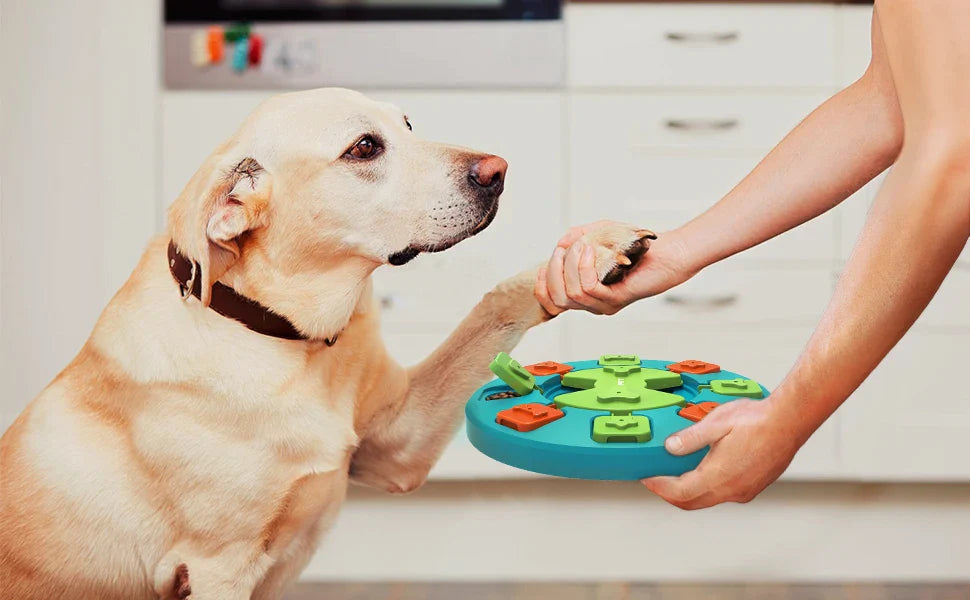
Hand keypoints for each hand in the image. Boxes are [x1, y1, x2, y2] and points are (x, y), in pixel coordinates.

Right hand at [535, 221, 696, 315]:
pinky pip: (588, 288)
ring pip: (571, 293)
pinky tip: (589, 250)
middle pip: (557, 299)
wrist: (666, 252)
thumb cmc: (634, 246)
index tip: (542, 267)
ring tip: (582, 245)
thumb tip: (560, 244)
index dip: (541, 287)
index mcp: (586, 294)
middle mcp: (593, 304)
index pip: (552, 304)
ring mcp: (604, 304)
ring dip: (570, 264)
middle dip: (553, 271)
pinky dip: (583, 266)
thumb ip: (576, 238)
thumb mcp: (598, 235)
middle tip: (563, 249)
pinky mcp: (616, 299)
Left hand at [642, 396, 806, 508]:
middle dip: (669, 494)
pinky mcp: (753, 487)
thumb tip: (670, 448)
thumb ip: (690, 438)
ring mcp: (744, 491)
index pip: (680, 492)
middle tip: (655, 481)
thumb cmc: (757, 420)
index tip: (646, 479)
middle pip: (692, 502)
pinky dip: (706, 489)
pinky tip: (702, 472)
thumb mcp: (716, 423)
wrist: (789, 422)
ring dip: (688, 492)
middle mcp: (731, 490)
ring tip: (674, 476)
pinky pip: (722, 495)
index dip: (659, 487)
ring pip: (707, 500)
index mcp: (718, 477)